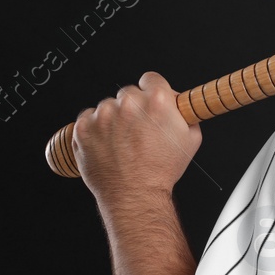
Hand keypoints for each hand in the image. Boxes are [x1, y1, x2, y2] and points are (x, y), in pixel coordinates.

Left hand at [72, 70, 201, 205]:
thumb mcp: (191, 139)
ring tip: (121, 142)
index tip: (150, 102)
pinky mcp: (83, 128)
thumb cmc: (160, 171)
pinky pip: (88, 119)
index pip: (151, 78)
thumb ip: (184, 113)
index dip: (152, 91)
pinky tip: (107, 145)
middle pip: (128, 94)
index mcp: (156, 101)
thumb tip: (179, 103)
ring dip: (113, 120)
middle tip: (137, 131)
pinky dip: (95, 130)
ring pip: (108, 107)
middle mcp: (129, 104)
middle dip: (133, 108)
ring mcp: (103, 115)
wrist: (135, 195)